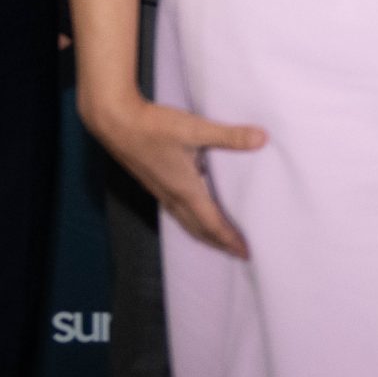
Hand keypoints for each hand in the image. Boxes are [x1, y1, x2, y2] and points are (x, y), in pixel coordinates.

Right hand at [82, 92, 266, 257]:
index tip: (245, 253)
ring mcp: (160, 191)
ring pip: (186, 222)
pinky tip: (194, 211)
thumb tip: (262, 138)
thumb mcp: (195, 129)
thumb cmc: (154, 127)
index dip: (230, 240)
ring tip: (219, 239)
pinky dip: (190, 220)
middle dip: (219, 243)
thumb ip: (229, 135)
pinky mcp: (154, 182)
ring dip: (204, 234)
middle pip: (199, 230)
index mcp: (185, 189)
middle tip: (237, 252)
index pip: (212, 224)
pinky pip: (176, 211)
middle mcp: (172, 196)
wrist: (115, 123)